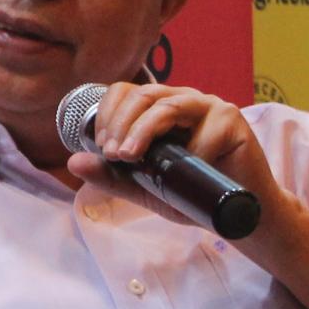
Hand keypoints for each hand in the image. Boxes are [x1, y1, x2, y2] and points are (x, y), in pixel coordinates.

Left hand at [66, 80, 289, 232]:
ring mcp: (209, 107)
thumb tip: (73, 162)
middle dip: (121, 122)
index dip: (109, 114)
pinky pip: (205, 131)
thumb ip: (113, 176)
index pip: (126, 93)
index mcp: (160, 109)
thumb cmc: (192, 195)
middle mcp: (184, 101)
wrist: (236, 216)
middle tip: (113, 154)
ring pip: (168, 105)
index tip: (102, 148)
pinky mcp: (233, 121)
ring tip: (130, 155)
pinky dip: (191, 152)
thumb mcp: (145, 188)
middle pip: (143, 95)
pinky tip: (187, 171)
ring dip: (143, 129)